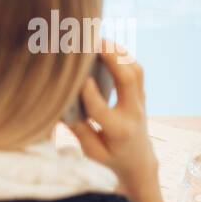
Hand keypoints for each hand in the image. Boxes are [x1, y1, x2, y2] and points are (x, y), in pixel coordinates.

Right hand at [68, 46, 163, 201]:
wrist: (139, 161)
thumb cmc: (110, 158)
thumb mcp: (91, 150)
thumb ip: (78, 128)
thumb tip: (59, 107)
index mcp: (118, 131)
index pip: (103, 110)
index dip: (90, 94)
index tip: (80, 79)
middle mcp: (133, 114)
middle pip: (128, 80)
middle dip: (112, 59)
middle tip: (94, 42)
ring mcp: (141, 103)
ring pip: (136, 71)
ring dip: (119, 53)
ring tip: (101, 40)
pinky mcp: (141, 96)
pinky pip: (137, 71)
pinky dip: (123, 56)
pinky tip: (109, 47)